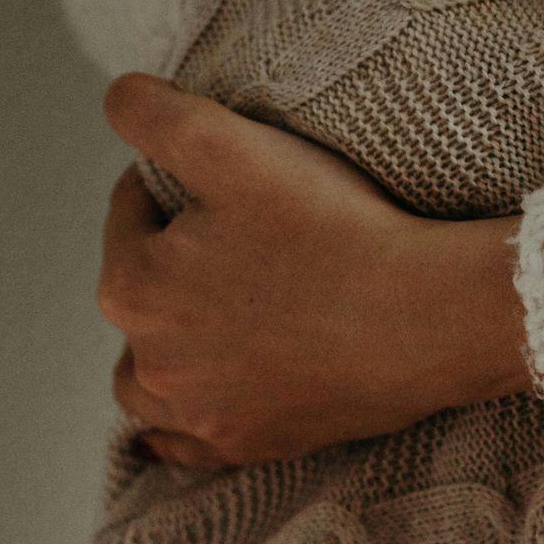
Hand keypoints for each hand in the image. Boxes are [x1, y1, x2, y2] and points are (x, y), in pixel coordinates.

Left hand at [95, 74, 529, 469]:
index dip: (178, 182)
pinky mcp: (249, 445)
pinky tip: (211, 390)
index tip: (232, 177)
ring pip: (152, 373)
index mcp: (132, 288)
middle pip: (143, 290)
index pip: (131, 210)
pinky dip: (190, 416)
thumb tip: (116, 98)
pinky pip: (190, 440)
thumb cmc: (333, 229)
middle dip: (175, 258)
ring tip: (221, 309)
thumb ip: (156, 116)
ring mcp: (200, 414)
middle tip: (243, 230)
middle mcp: (150, 363)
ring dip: (170, 341)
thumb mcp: (232, 146)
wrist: (427, 317)